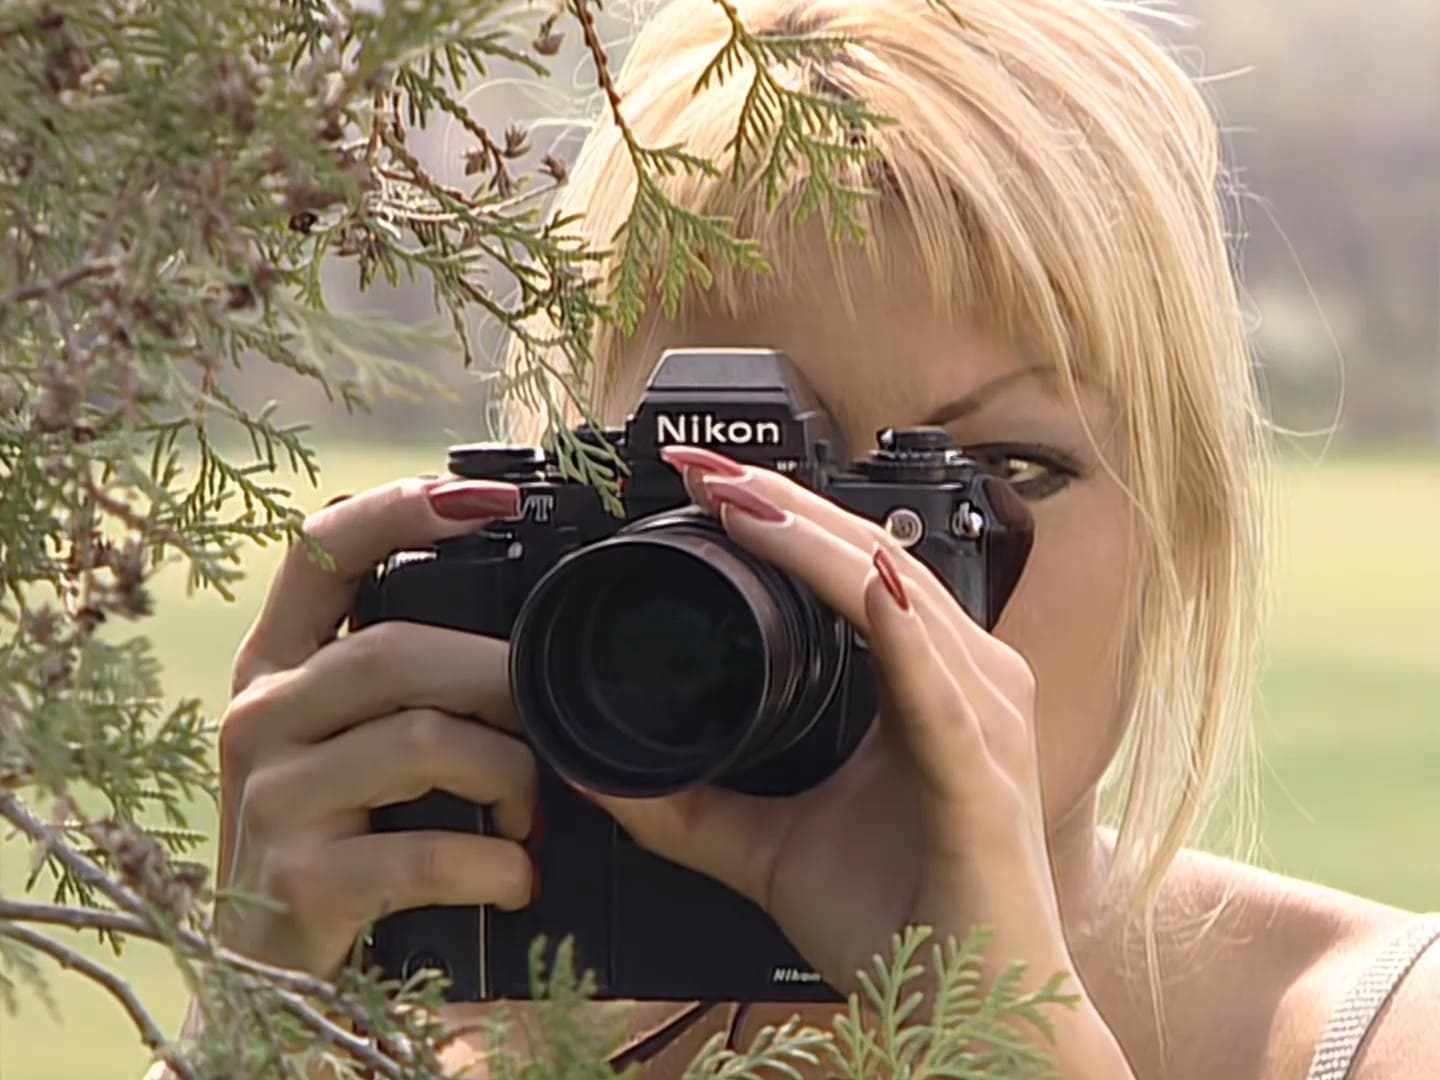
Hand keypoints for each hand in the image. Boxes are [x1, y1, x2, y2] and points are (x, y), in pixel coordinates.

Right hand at [215, 476, 536, 976]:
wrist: (266, 985)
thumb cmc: (336, 840)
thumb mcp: (347, 743)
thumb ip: (405, 681)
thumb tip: (526, 641)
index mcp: (277, 666)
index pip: (320, 550)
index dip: (404, 509)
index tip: (495, 500)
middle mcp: (259, 716)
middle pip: (395, 650)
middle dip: (500, 680)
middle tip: (552, 724)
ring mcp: (271, 799)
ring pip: (424, 739)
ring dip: (510, 776)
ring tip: (532, 816)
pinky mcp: (297, 883)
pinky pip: (425, 853)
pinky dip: (495, 865)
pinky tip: (515, 879)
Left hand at [572, 446, 1073, 994]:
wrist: (971, 1023)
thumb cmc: (897, 928)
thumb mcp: (767, 849)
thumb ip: (686, 806)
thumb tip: (593, 769)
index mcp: (925, 685)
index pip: (851, 572)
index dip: (781, 519)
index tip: (698, 482)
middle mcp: (966, 686)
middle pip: (871, 561)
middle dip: (782, 504)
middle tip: (698, 463)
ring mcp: (982, 727)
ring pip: (896, 603)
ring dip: (818, 544)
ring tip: (741, 500)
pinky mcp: (981, 784)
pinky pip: (938, 696)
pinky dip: (899, 635)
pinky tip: (866, 586)